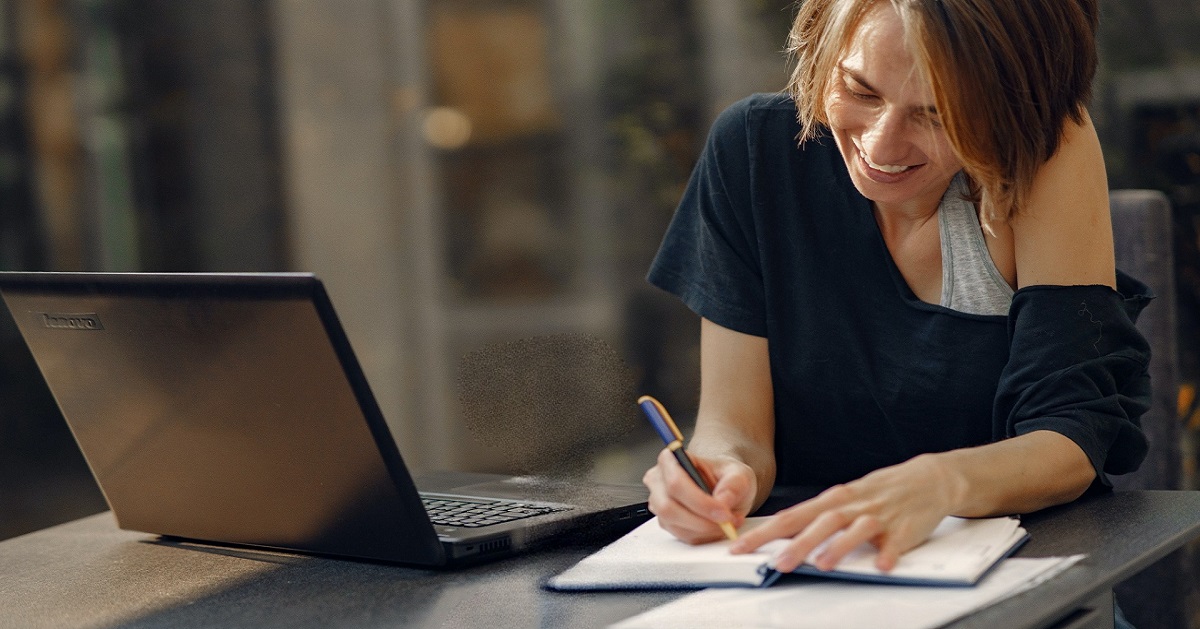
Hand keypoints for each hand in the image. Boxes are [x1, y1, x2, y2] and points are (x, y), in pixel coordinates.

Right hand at [642, 447, 755, 543]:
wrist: (723, 486)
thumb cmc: (725, 475)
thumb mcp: (739, 474)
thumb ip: (733, 485)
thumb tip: (722, 501)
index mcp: (671, 459)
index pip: (676, 483)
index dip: (699, 502)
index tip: (723, 512)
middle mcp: (659, 481)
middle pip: (669, 508)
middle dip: (702, 521)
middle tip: (727, 522)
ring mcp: (659, 503)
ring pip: (675, 525)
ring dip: (705, 530)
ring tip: (728, 523)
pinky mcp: (666, 522)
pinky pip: (682, 536)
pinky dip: (704, 536)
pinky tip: (718, 527)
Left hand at [730, 453, 959, 571]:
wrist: (928, 478)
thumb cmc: (879, 491)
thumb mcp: (844, 499)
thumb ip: (816, 517)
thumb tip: (781, 534)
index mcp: (833, 499)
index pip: (792, 516)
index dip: (765, 533)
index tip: (741, 547)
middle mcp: (852, 506)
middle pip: (820, 522)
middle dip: (797, 543)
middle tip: (776, 563)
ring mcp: (879, 516)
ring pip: (854, 530)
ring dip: (838, 547)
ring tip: (822, 564)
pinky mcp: (904, 529)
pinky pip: (896, 542)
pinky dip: (888, 554)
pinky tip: (881, 565)